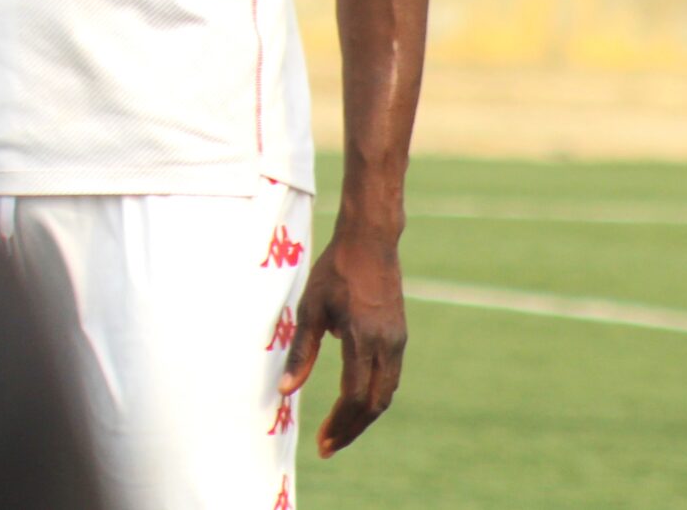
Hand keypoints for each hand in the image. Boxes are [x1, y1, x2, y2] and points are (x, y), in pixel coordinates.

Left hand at [282, 226, 405, 460]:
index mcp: (363, 338)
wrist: (371, 241)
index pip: (353, 396)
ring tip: (340, 431)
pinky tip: (354, 403)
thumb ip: (302, 352)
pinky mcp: (400, 336)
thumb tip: (286, 391)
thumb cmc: (335, 270)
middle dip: (352, 429)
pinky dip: (374, 397)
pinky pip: (390, 378)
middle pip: (374, 404)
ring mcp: (397, 341)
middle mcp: (387, 345)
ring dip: (364, 417)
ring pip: (386, 394)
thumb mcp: (311, 309)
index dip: (338, 423)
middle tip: (328, 445)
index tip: (321, 441)